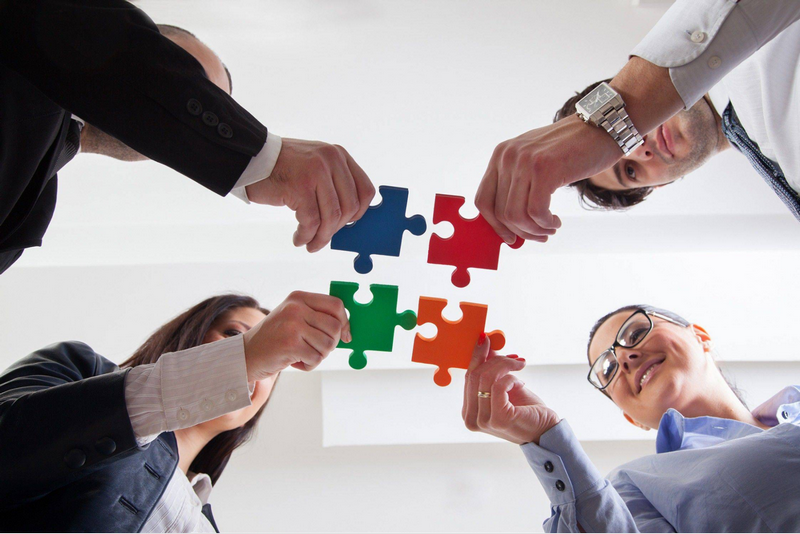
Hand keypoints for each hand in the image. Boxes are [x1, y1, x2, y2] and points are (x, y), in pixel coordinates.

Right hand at [242, 291, 350, 379]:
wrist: (246, 355)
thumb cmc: (275, 339)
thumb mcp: (294, 318)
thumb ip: (317, 318)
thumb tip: (347, 329)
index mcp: (298, 297)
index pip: (336, 305)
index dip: (345, 322)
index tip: (345, 336)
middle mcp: (296, 307)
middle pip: (335, 327)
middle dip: (331, 344)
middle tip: (315, 349)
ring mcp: (292, 324)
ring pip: (328, 345)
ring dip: (319, 356)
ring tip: (302, 355)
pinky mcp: (290, 343)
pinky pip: (316, 358)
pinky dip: (309, 365)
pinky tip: (294, 361)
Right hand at [246, 138, 375, 252]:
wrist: (252, 158)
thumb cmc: (283, 167)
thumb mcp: (316, 165)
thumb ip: (333, 184)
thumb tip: (348, 218)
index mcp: (339, 156)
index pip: (365, 190)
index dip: (359, 213)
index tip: (346, 224)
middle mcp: (331, 161)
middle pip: (349, 207)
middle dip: (336, 229)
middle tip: (323, 238)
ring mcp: (316, 172)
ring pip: (331, 217)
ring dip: (322, 237)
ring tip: (311, 243)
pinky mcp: (300, 186)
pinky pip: (311, 221)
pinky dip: (306, 235)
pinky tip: (299, 238)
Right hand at [462, 337, 559, 444]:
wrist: (545, 431)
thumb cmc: (525, 409)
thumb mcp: (504, 385)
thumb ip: (491, 368)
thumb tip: (484, 343)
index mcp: (468, 412)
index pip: (468, 377)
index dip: (476, 356)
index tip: (485, 339)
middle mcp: (471, 419)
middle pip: (475, 375)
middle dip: (495, 359)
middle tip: (513, 356)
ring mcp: (483, 420)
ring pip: (486, 377)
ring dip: (506, 365)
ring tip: (519, 366)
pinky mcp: (498, 419)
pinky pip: (498, 385)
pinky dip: (511, 378)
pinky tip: (520, 382)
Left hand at [475, 57, 682, 244]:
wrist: (601, 127)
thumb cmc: (571, 149)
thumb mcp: (536, 162)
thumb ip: (519, 187)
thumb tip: (510, 227)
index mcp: (500, 155)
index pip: (483, 199)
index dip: (494, 225)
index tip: (510, 238)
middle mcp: (507, 156)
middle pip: (500, 212)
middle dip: (520, 232)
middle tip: (539, 236)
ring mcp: (525, 162)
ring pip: (516, 216)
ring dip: (534, 231)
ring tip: (550, 229)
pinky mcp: (545, 169)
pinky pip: (536, 212)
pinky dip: (545, 224)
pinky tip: (555, 222)